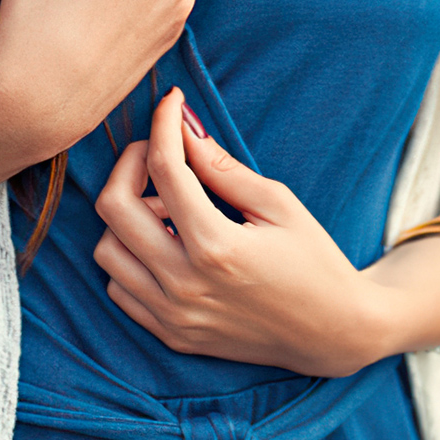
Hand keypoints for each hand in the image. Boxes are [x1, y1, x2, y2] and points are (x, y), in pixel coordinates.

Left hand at [88, 89, 395, 376]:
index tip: (171, 104)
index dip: (164, 124)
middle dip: (129, 164)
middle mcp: (185, 285)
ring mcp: (174, 316)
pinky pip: (119, 289)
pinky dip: (130, 258)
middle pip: (114, 207)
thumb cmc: (314, 261)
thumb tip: (184, 130)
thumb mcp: (279, 205)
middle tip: (157, 152)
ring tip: (167, 208)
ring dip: (126, 218)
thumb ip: (223, 168)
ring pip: (106, 251)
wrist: (333, 332)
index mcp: (217, 248)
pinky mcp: (172, 335)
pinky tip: (164, 244)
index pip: (165, 169)